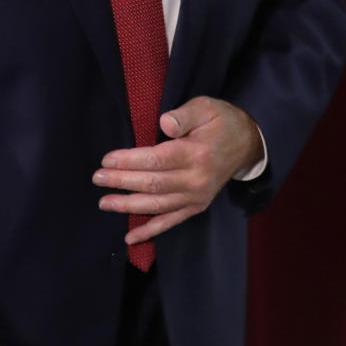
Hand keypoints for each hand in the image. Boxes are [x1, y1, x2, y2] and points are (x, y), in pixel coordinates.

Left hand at [93, 96, 264, 242]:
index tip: (106, 160)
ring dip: (128, 206)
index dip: (129, 161)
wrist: (248, 145)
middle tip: (97, 179)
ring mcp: (197, 197)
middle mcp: (196, 180)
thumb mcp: (206, 108)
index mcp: (197, 153)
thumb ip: (183, 115)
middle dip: (121, 182)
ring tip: (104, 203)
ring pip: (157, 206)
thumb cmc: (222, 122)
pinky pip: (170, 222)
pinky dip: (150, 231)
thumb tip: (164, 124)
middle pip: (152, 184)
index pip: (156, 160)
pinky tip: (130, 238)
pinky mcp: (196, 206)